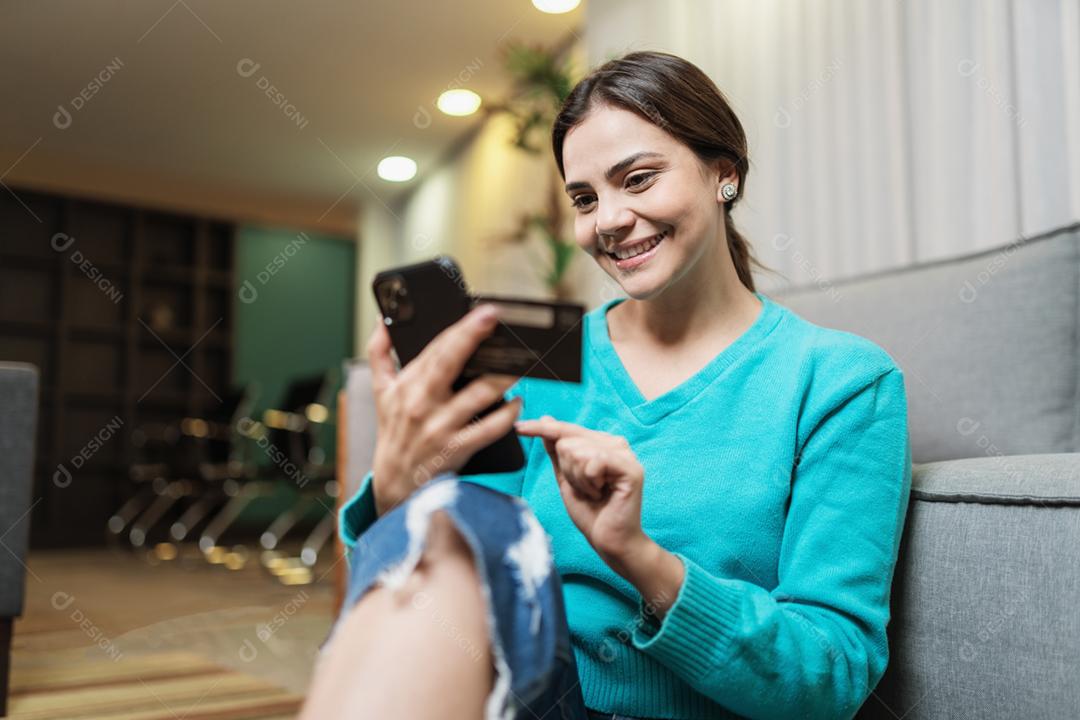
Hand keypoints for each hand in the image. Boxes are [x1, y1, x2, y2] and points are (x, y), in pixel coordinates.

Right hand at [367, 304, 523, 515]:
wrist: (394, 483)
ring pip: (477, 395)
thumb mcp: (381, 391)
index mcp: (407, 384)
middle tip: (497, 319)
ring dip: (501, 377)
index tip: (485, 312)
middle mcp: (422, 403)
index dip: (461, 327)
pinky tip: (517, 401)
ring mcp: (440, 426)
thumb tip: (383, 319)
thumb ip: (380, 353)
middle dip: (474, 337)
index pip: (436, 349)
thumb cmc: (392, 430)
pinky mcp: (457, 448)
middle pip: (450, 363)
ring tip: (520, 362)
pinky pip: (489, 429)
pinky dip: (507, 414)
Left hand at [514, 416, 646, 562]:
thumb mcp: (566, 479)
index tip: (518, 427)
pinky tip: (601, 493)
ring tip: (595, 493)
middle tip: (587, 490)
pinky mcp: (631, 468)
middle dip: (568, 471)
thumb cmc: (591, 513)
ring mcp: (625, 455)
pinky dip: (589, 482)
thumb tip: (546, 419)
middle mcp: (615, 444)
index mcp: (601, 444)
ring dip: (579, 479)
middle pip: (567, 441)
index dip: (542, 429)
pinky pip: (593, 461)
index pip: (566, 430)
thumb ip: (557, 451)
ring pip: (578, 451)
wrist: (610, 542)